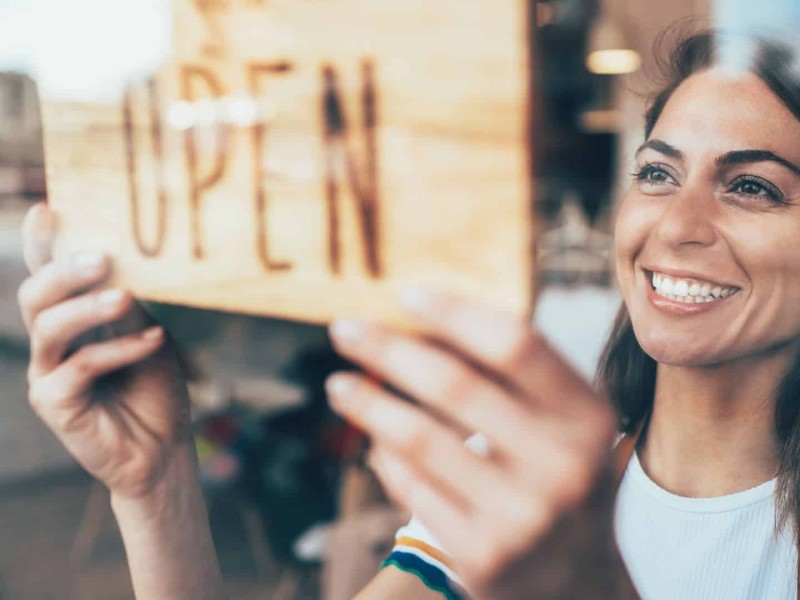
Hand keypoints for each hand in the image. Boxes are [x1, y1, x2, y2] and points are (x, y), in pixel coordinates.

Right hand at [18, 204, 192, 499]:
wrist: (165, 448)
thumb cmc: (155, 388)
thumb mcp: (148, 335)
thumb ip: (129, 306)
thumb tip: (121, 263)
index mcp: (72, 320)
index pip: (50, 276)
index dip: (43, 244)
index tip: (48, 209)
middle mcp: (51, 344)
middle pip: (36, 295)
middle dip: (64, 270)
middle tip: (102, 257)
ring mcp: (48, 374)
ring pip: (49, 327)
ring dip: (87, 307)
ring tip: (125, 296)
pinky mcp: (55, 404)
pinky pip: (80, 367)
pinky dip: (118, 350)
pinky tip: (153, 341)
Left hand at [327, 289, 633, 598]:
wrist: (578, 580)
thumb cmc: (559, 477)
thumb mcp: (566, 424)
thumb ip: (516, 376)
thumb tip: (424, 322)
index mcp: (587, 417)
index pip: (515, 344)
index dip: (454, 313)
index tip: (404, 295)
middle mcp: (563, 466)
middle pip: (454, 384)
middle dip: (387, 349)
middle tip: (343, 330)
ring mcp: (522, 517)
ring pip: (419, 438)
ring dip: (368, 403)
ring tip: (339, 385)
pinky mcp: (483, 556)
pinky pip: (412, 488)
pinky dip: (385, 457)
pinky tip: (374, 440)